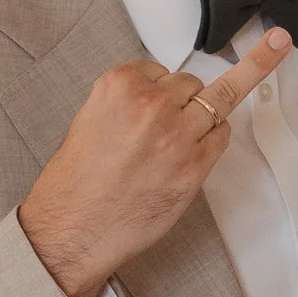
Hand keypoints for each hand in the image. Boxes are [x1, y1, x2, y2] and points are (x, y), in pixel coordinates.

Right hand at [19, 28, 292, 296]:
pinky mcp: (195, 166)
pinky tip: (196, 152)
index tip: (154, 103)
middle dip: (182, 102)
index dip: (159, 89)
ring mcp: (178, 134)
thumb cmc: (79, 180)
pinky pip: (222, 136)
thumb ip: (129, 101)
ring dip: (205, 116)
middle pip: (190, 82)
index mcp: (119, 84)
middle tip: (162, 132)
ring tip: (190, 132)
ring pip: (215, 102)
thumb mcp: (92, 118)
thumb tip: (166, 94)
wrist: (74, 227)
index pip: (159, 69)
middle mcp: (151, 103)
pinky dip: (214, 140)